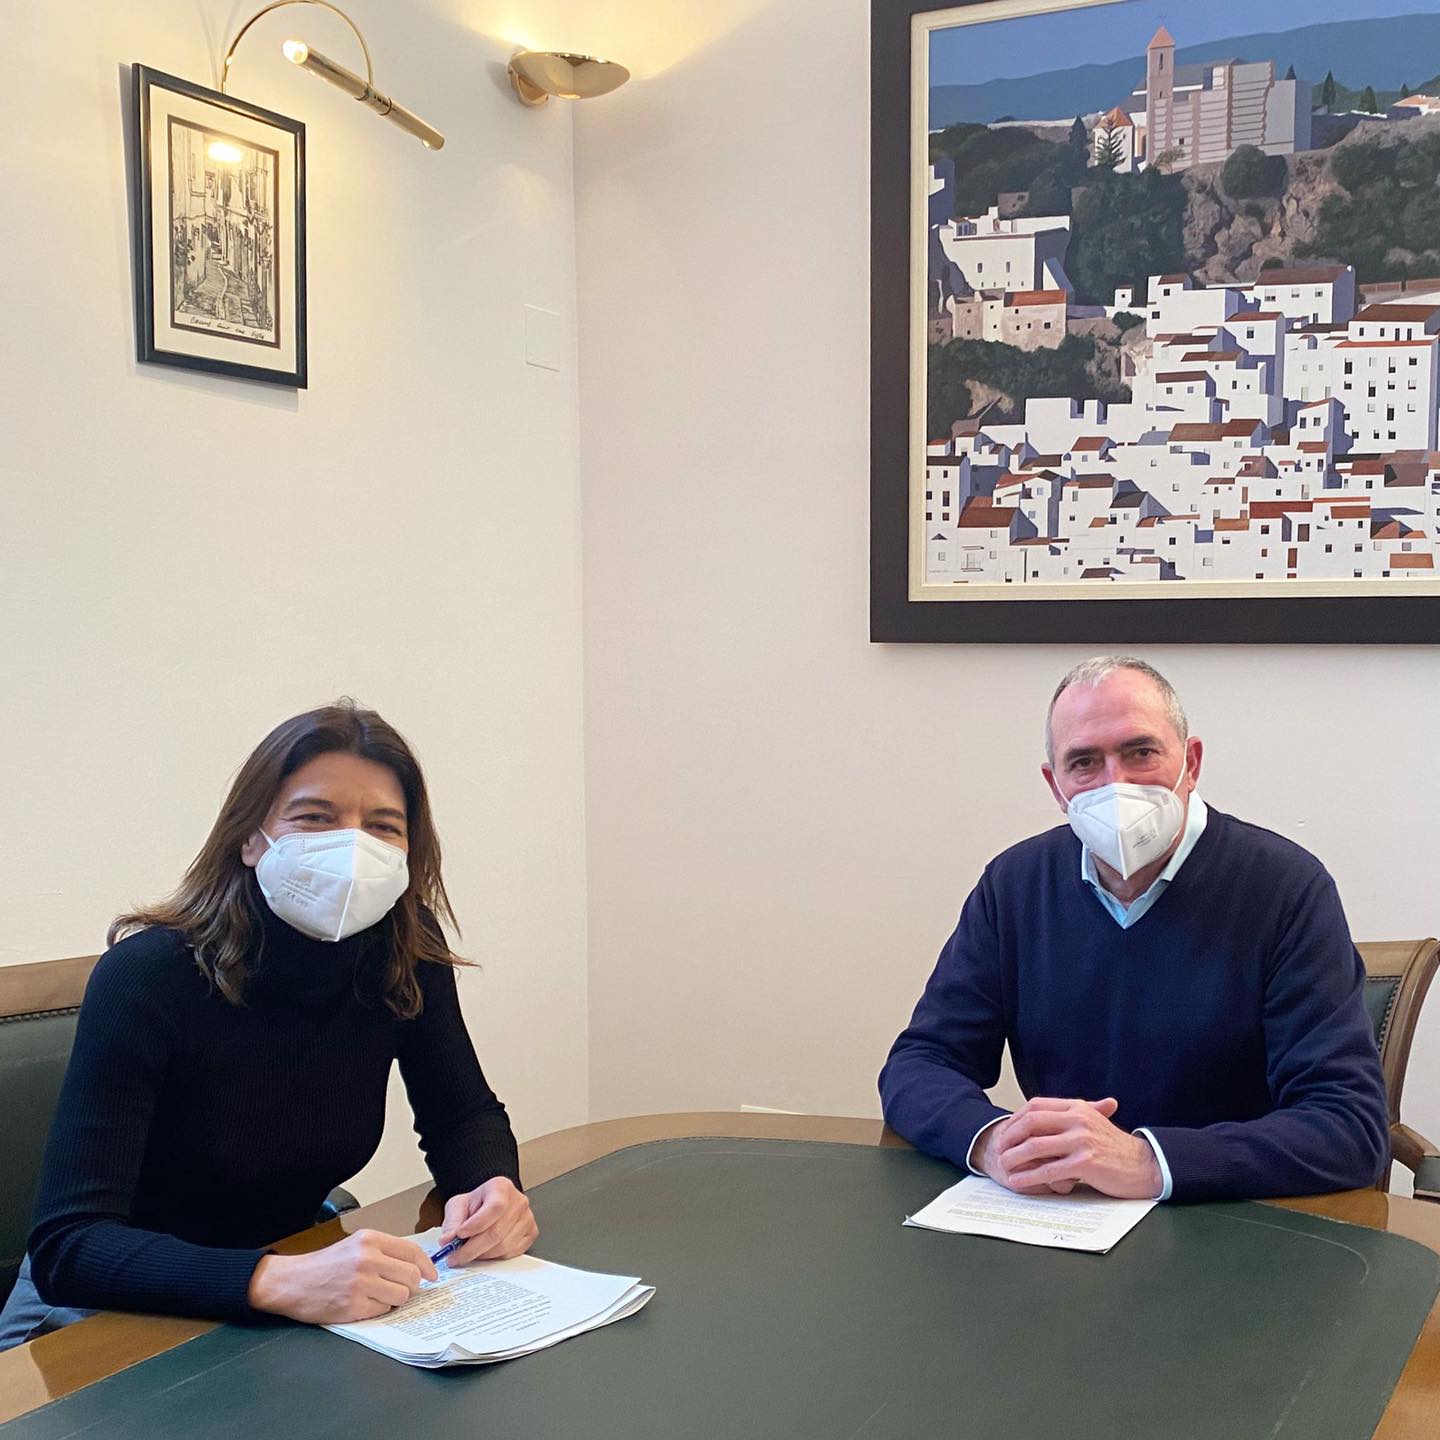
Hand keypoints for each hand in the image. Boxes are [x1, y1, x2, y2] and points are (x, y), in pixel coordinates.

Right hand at [247, 1229, 437, 1324]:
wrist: (292, 1282)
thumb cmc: (326, 1265)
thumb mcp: (356, 1245)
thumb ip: (385, 1251)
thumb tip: (417, 1266)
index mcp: (370, 1239)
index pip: (412, 1251)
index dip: (426, 1265)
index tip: (432, 1275)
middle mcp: (367, 1259)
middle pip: (411, 1276)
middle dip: (411, 1285)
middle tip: (400, 1288)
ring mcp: (361, 1283)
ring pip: (401, 1295)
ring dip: (395, 1300)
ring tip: (379, 1296)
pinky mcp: (353, 1306)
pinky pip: (383, 1311)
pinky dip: (379, 1310)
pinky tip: (364, 1304)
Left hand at [438, 1176, 537, 1263]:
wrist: (490, 1203)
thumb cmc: (477, 1203)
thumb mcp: (459, 1205)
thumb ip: (452, 1221)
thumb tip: (447, 1240)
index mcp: (501, 1187)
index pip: (494, 1208)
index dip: (476, 1225)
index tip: (458, 1236)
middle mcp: (518, 1201)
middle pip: (497, 1232)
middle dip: (472, 1248)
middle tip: (455, 1256)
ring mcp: (527, 1218)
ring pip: (504, 1246)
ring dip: (482, 1255)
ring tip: (468, 1253)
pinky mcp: (531, 1233)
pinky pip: (512, 1253)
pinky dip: (494, 1257)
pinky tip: (484, 1251)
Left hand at [987, 1097, 1162, 1199]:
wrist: (1144, 1166)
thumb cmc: (1115, 1148)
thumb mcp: (1091, 1123)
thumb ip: (1067, 1119)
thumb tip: (1037, 1119)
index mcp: (1077, 1108)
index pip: (1036, 1106)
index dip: (1016, 1118)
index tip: (1004, 1131)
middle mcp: (1078, 1119)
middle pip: (1031, 1122)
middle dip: (1010, 1136)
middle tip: (998, 1148)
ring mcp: (1081, 1140)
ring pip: (1036, 1146)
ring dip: (1015, 1157)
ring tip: (1003, 1166)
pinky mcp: (1086, 1163)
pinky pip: (1050, 1169)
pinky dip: (1030, 1176)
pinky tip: (1019, 1182)